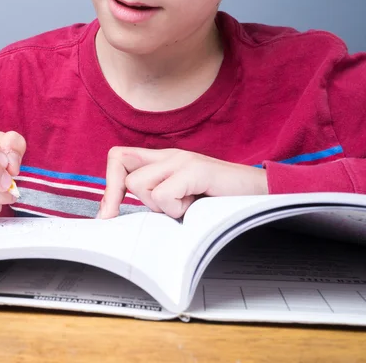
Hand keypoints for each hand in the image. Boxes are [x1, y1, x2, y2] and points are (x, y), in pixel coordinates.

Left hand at [98, 147, 267, 218]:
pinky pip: (164, 194)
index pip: (118, 158)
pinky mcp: (195, 169)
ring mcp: (182, 160)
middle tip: (173, 208)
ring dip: (164, 206)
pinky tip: (197, 205)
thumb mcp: (179, 201)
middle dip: (145, 203)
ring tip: (189, 205)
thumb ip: (155, 199)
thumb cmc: (219, 202)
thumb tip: (119, 216)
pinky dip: (178, 209)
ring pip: (142, 186)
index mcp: (162, 161)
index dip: (110, 186)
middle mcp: (169, 155)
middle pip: (127, 177)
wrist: (261, 196)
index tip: (110, 214)